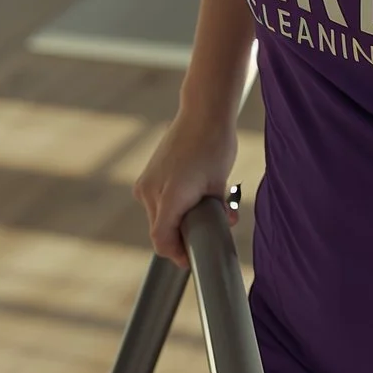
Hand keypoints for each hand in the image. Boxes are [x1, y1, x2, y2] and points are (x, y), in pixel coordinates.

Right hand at [131, 107, 238, 269]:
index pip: (161, 240)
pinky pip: (156, 203)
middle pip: (160, 231)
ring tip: (201, 210)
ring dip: (176, 221)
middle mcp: (150, 191)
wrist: (202, 113)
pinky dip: (171, 207)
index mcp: (169, 196)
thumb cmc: (214, 145)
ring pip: (158, 218)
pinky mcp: (147, 176)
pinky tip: (190, 197)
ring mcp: (146, 183)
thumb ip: (218, 211)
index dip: (176, 255)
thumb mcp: (220, 183)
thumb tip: (226, 227)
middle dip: (181, 237)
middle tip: (205, 235)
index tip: (190, 259)